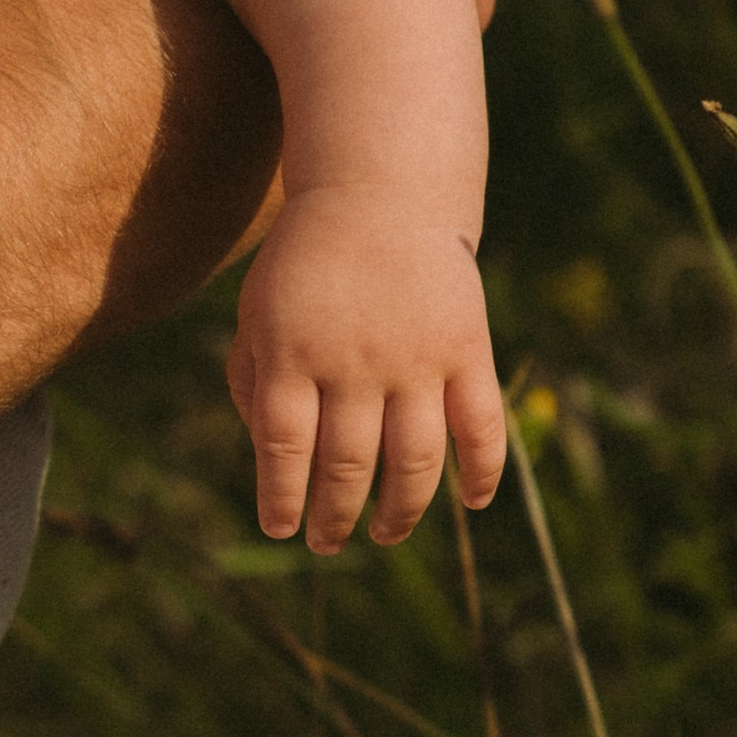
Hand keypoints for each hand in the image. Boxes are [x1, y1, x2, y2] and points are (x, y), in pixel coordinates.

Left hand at [226, 177, 505, 550]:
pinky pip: (482, 423)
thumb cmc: (308, 266)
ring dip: (401, 510)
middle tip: (327, 541)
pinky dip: (483, 470)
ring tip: (383, 534)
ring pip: (415, 459)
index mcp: (293, 353)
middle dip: (335, 516)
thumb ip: (253, 384)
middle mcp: (356, 361)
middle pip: (348, 464)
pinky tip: (473, 503)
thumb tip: (273, 461)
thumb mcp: (257, 314)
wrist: (381, 194)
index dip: (282, 498)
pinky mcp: (466, 349)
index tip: (281, 528)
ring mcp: (417, 357)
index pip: (286, 448)